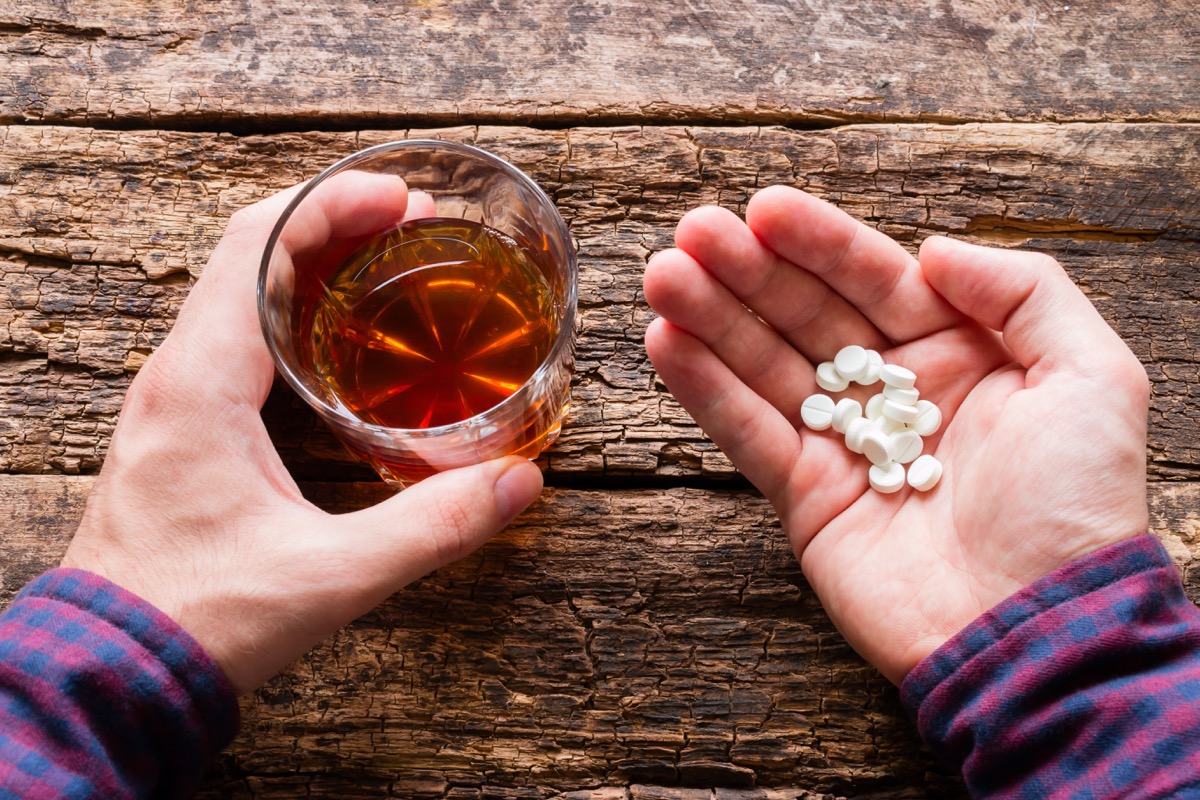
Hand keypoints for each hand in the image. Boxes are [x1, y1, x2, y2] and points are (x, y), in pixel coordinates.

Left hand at [61, 174, 543, 694]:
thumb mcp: (331, 576)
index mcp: (201, 382)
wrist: (111, 672)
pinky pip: (234, 333)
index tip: (401, 198)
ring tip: (384, 258)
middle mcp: (176, 374)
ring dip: (309, 259)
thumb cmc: (198, 620)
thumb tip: (518, 484)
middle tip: (410, 221)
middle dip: (332, 220)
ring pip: (238, 290)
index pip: (258, 246)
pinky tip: (340, 336)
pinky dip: (290, 306)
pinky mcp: (181, 427)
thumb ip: (432, 527)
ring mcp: (173, 399)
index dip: (332, 204)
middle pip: (249, 252)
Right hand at [643, 186, 1148, 683]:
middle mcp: (895, 393)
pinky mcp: (806, 498)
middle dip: (749, 271)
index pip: (876, 281)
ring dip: (712, 318)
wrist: (1038, 629)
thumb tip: (933, 250)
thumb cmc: (1076, 506)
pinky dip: (704, 390)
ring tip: (662, 274)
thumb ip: (1024, 292)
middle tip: (692, 232)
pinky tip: (665, 341)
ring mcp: (845, 446)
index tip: (764, 208)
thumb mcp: (1093, 376)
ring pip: (766, 366)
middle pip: (807, 315)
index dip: (820, 243)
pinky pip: (747, 433)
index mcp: (960, 354)